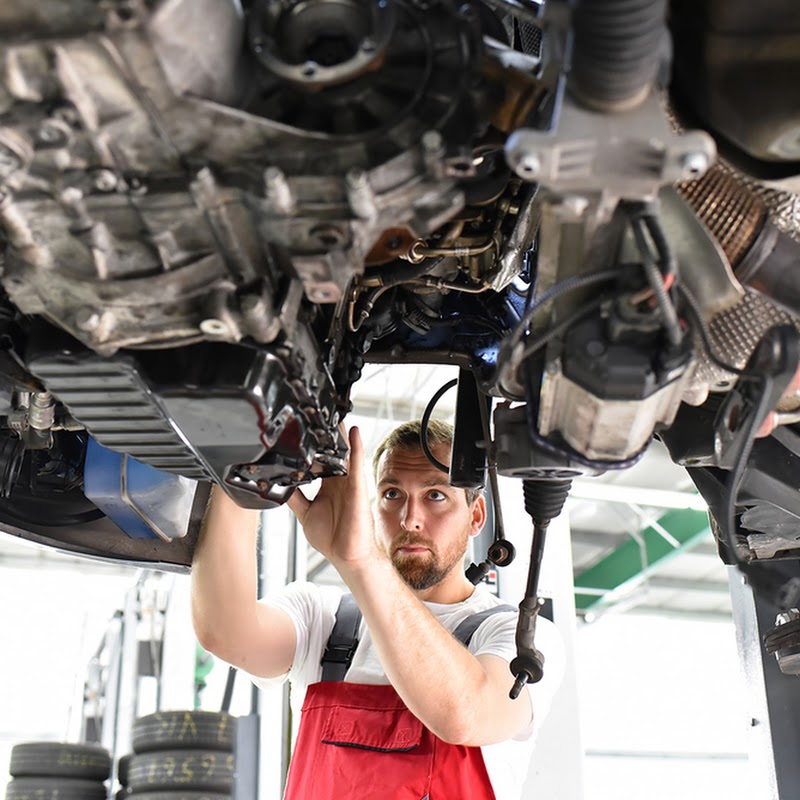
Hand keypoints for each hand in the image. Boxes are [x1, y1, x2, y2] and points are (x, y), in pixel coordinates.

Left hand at [287, 426, 380, 570]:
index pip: (318, 461)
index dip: (312, 447)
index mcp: (326, 488)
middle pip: (332, 452)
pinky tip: (353, 431)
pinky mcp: (357, 487)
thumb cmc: (331, 538)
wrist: (347, 555)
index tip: (303, 431)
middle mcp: (338, 482)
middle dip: (326, 435)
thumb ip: (295, 498)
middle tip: (317, 415)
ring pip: (344, 453)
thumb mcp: (305, 514)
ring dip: (340, 434)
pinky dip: (356, 446)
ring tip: (334, 414)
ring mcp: (348, 483)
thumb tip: (280, 485)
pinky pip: (357, 463)